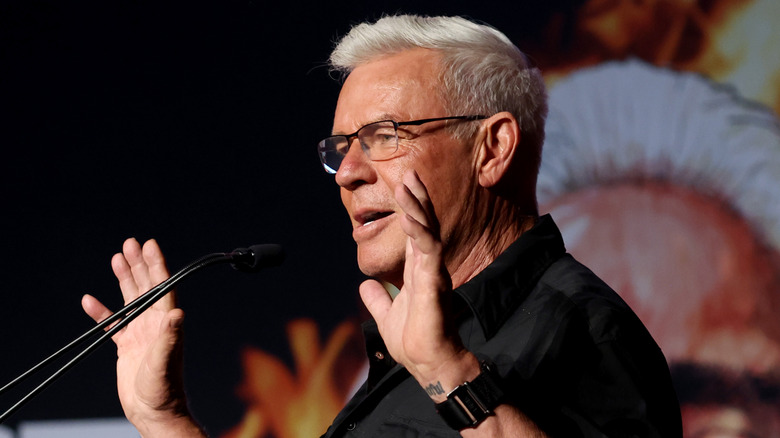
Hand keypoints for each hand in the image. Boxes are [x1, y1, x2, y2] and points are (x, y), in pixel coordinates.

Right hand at [82, 238, 202, 435]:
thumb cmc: (164, 389)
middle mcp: (155, 323)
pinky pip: (112, 322)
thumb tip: (178, 314)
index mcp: (166, 323)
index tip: (149, 245)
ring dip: (124, 279)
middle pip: (146, 286)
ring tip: (117, 258)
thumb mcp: (166, 361)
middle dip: (139, 264)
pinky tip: (89, 300)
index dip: (157, 265)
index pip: (163, 286)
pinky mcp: (127, 345)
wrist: (153, 410)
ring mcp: (141, 332)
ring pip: (131, 299)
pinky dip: (102, 311)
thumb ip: (170, 338)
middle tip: (130, 243)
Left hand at [360, 170, 477, 394]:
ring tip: (409, 185)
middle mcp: (428, 267)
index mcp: (418, 271)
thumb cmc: (414, 341)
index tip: (405, 185)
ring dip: (418, 208)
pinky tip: (410, 217)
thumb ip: (378, 299)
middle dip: (418, 199)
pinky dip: (420, 232)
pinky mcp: (435, 283)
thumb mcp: (387, 315)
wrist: (428, 363)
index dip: (411, 209)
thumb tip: (364, 287)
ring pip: (428, 232)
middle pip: (425, 225)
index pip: (416, 233)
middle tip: (411, 174)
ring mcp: (433, 273)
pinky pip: (429, 252)